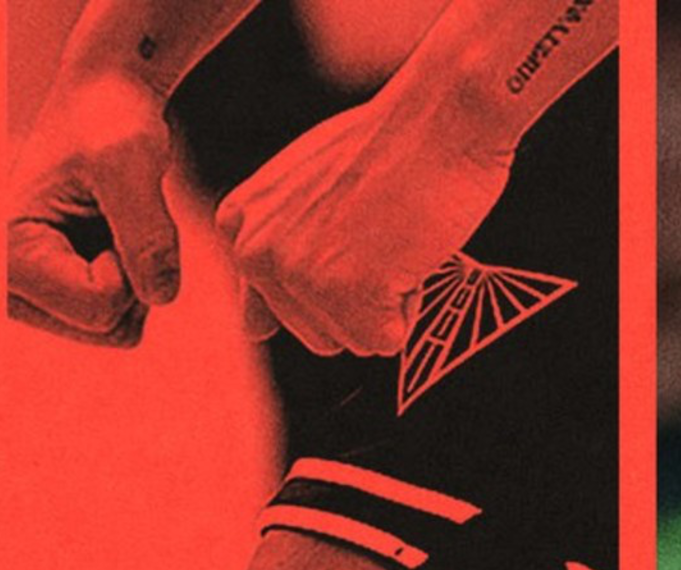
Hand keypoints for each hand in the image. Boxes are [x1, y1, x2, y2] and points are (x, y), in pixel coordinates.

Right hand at [5, 68, 183, 344]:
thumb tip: (160, 296)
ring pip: (119, 329)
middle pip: (109, 328)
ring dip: (135, 275)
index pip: (101, 308)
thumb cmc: (107, 118)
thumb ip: (147, 230)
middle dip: (133, 274)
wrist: (98, 103)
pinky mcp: (53, 302)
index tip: (109, 208)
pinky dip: (133, 278)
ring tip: (110, 221)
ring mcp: (29, 301)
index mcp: (4, 257)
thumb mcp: (130, 161)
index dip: (130, 262)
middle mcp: (6, 290)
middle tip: (114, 213)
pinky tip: (109, 235)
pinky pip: (122, 320)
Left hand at [217, 84, 517, 356]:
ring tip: (391, 232)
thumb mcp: (305, 192)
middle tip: (376, 228)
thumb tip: (250, 332)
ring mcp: (297, 272)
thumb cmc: (388, 147)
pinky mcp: (344, 291)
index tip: (348, 226)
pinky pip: (386, 341)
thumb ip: (274, 254)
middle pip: (318, 334)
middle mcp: (254, 251)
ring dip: (386, 298)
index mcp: (239, 225)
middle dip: (359, 295)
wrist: (440, 118)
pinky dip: (410, 303)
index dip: (332, 277)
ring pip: (354, 339)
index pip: (279, 311)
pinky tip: (407, 246)